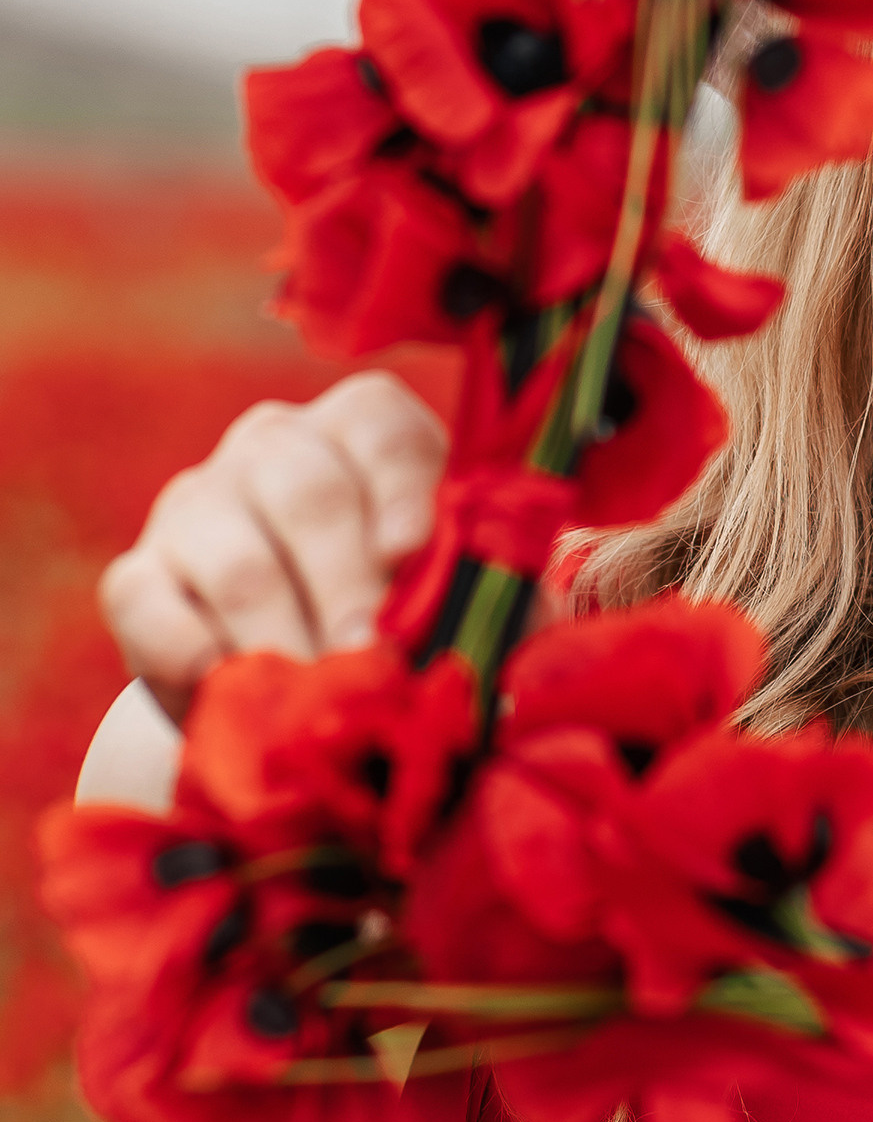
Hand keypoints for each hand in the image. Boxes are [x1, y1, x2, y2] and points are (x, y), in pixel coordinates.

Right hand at [97, 375, 448, 726]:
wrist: (283, 678)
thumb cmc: (389, 613)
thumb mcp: (438, 587)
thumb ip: (464, 587)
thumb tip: (486, 617)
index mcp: (357, 429)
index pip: (380, 426)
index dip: (400, 488)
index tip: (409, 551)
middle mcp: (273, 446)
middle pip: (309, 494)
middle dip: (346, 585)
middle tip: (369, 657)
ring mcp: (197, 502)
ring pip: (239, 561)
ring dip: (283, 639)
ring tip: (316, 696)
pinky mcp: (136, 573)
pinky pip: (147, 604)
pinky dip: (192, 655)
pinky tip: (229, 691)